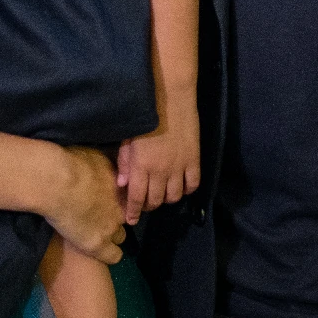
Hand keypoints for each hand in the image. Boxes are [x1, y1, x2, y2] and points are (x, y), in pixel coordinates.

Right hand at [43, 145, 125, 265]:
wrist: (55, 181)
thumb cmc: (70, 162)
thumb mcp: (93, 155)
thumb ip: (103, 165)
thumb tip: (101, 165)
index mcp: (120, 187)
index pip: (127, 199)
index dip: (115, 200)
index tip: (102, 200)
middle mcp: (120, 207)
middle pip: (125, 217)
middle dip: (114, 217)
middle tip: (96, 215)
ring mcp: (111, 227)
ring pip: (120, 237)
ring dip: (110, 235)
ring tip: (93, 233)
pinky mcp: (98, 245)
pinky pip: (114, 256)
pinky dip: (108, 254)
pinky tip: (98, 251)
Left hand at [115, 104, 200, 223]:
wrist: (170, 97)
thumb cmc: (144, 115)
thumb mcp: (128, 138)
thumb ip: (125, 162)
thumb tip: (122, 184)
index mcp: (142, 166)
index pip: (137, 198)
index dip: (133, 212)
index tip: (130, 220)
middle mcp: (161, 171)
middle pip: (155, 200)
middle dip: (148, 206)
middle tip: (143, 203)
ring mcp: (179, 167)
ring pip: (174, 197)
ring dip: (166, 199)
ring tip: (161, 194)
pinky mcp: (194, 160)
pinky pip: (193, 184)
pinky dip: (186, 190)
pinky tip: (180, 186)